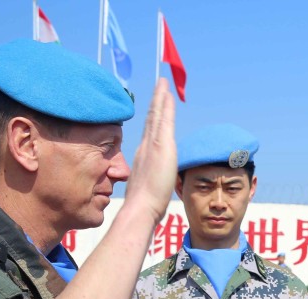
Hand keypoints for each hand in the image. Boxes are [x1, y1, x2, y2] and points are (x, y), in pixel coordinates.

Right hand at [122, 78, 176, 225]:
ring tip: (163, 83)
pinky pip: (163, 120)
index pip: (149, 132)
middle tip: (159, 85)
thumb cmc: (144, 205)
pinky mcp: (160, 146)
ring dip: (160, 98)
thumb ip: (150, 183)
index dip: (152, 118)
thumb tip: (153, 190)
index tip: (155, 106)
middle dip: (155, 102)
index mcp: (143, 156)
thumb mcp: (147, 189)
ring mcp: (152, 145)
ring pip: (156, 115)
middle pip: (151, 119)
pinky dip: (165, 106)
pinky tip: (167, 94)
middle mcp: (145, 147)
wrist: (140, 207)